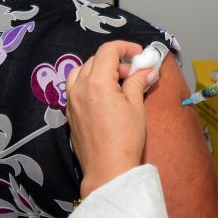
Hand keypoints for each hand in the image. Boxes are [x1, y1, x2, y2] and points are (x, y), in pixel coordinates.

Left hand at [65, 41, 152, 197]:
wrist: (108, 169)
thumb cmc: (125, 138)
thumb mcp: (136, 105)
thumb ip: (138, 81)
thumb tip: (147, 69)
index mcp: (97, 82)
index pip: (108, 50)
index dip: (126, 47)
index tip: (139, 55)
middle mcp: (79, 88)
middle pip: (95, 60)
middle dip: (116, 61)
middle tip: (134, 74)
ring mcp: (71, 101)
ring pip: (81, 71)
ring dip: (99, 70)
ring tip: (117, 84)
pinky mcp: (70, 114)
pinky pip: (75, 87)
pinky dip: (89, 83)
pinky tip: (105, 97)